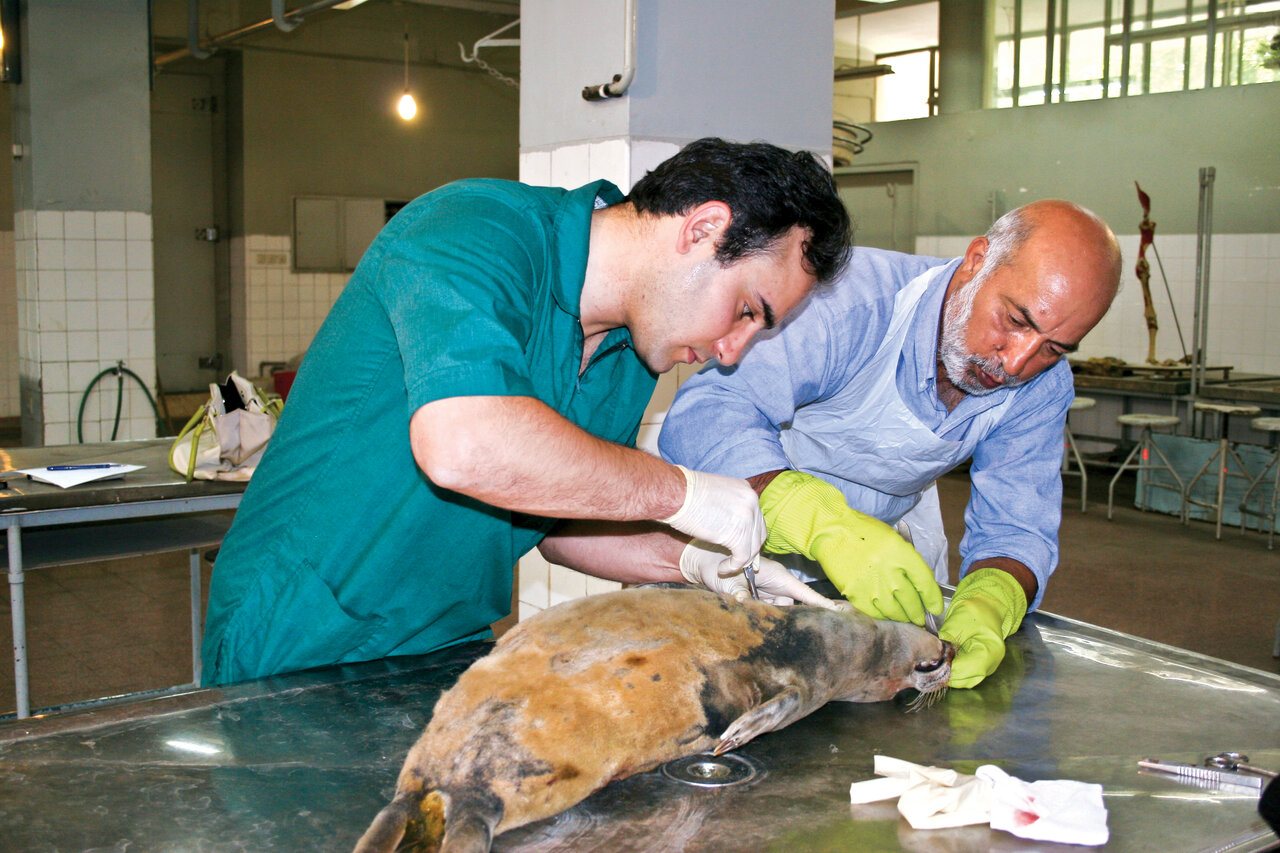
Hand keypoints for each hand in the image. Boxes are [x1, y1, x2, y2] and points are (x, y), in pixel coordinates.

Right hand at [660, 466, 765, 571]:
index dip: (748, 534)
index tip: (739, 545)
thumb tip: (728, 522)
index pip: (755, 517)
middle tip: (736, 559)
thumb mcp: (714, 493)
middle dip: (749, 548)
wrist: (675, 494)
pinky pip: (742, 557)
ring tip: (727, 566)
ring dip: (741, 560)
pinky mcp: (738, 534)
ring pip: (753, 547)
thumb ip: (726, 505)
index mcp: (746, 490)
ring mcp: (748, 518)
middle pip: (758, 532)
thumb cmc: (685, 493)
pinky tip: (721, 569)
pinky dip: (732, 566)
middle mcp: (751, 501)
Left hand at [679, 540, 840, 607]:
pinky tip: (753, 621)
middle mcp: (776, 585)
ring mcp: (768, 592)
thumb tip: (744, 601)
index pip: (805, 593)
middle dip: (790, 618)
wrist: (702, 562)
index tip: (841, 613)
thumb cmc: (717, 566)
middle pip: (793, 606)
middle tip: (778, 625)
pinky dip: (762, 618)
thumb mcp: (729, 580)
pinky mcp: (758, 599)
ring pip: (780, 612)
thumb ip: (739, 591)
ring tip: (758, 622)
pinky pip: (767, 612)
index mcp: (777, 576)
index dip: (822, 604)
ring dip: (771, 619)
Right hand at [758, 470, 941, 624]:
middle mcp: (890, 573)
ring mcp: (873, 586)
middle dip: (918, 614)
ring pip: (895, 613)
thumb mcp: (895, 540)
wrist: (833, 532)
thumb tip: (920, 587)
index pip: (926, 585)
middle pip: (912, 603)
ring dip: (903, 618)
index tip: (935, 608)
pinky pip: (876, 614)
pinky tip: (886, 614)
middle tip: (920, 618)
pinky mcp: (856, 595)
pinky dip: (884, 617)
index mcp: (903, 555)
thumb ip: (909, 563)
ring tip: (905, 618)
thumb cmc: (865, 533)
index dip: (933, 601)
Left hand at [938, 567, 1027, 688]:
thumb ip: (947, 639)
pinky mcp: (980, 666)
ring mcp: (987, 667)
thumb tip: (934, 654)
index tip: (934, 661)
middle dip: (947, 674)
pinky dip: (954, 671)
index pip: (967, 669)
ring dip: (950, 674)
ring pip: (965, 680)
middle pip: (966, 679)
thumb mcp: (959, 620)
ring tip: (938, 662)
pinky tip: (945, 661)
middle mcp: (992, 663)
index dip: (948, 668)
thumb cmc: (977, 611)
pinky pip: (966, 675)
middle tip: (932, 663)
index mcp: (991, 650)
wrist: (988, 606)